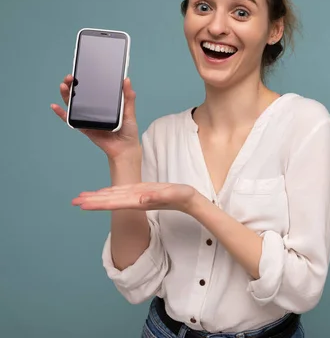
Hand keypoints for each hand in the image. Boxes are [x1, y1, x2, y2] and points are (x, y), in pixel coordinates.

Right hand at [51, 74, 140, 159]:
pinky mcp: (84, 127)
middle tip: (70, 77)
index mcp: (104, 103)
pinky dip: (61, 113)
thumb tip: (126, 80)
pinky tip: (55, 106)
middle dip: (73, 84)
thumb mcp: (129, 111)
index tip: (81, 71)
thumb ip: (128, 97)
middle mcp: (94, 109)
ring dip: (66, 95)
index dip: (86, 80)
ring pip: (73, 104)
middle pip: (80, 94)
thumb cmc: (128, 130)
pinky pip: (70, 120)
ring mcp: (88, 118)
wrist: (125, 148)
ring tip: (63, 86)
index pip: (93, 89)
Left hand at [72, 182, 201, 212]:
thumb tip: (141, 199)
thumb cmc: (183, 197)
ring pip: (113, 196)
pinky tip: (102, 192)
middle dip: (91, 201)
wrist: (190, 202)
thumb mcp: (173, 194)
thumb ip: (158, 196)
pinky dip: (109, 192)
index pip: (114, 202)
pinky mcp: (141, 191)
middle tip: (73, 201)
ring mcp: (137, 196)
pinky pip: (121, 192)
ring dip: (97, 197)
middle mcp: (135, 200)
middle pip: (109, 200)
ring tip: (81, 197)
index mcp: (139, 201)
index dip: (98, 202)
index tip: (83, 204)